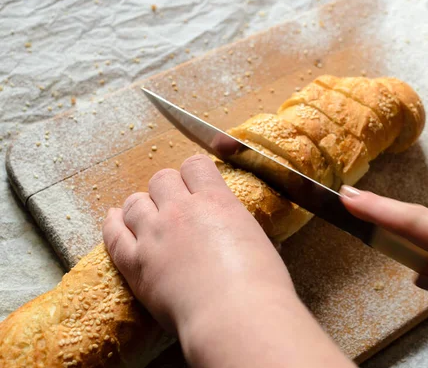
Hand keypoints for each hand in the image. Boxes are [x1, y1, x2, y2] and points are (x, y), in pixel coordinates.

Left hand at [102, 154, 294, 333]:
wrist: (234, 315)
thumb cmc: (259, 284)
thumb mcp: (258, 242)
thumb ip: (240, 229)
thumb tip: (243, 235)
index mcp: (216, 201)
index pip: (195, 166)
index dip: (194, 173)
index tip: (195, 184)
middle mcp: (181, 210)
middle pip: (162, 179)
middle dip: (167, 189)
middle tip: (174, 205)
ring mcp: (154, 236)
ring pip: (134, 203)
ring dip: (141, 206)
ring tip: (146, 215)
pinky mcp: (136, 264)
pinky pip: (114, 235)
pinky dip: (112, 225)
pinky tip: (114, 219)